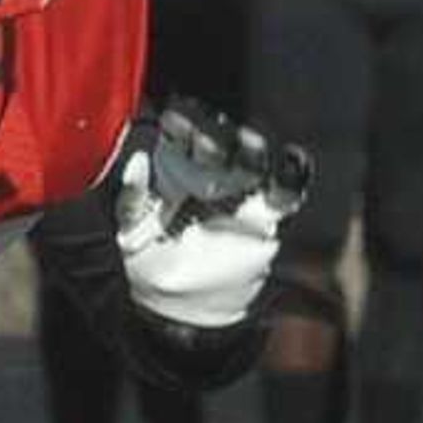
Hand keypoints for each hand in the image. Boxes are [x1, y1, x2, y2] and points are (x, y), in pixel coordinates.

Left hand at [113, 95, 309, 330]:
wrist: (182, 303)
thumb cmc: (149, 261)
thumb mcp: (130, 234)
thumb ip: (130, 201)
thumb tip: (133, 164)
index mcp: (172, 168)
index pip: (179, 137)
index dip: (179, 125)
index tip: (174, 119)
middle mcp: (208, 171)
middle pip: (217, 141)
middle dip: (213, 135)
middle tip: (205, 136)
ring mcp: (240, 188)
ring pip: (251, 158)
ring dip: (250, 148)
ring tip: (248, 144)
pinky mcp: (267, 212)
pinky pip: (286, 188)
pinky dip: (291, 173)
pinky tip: (290, 161)